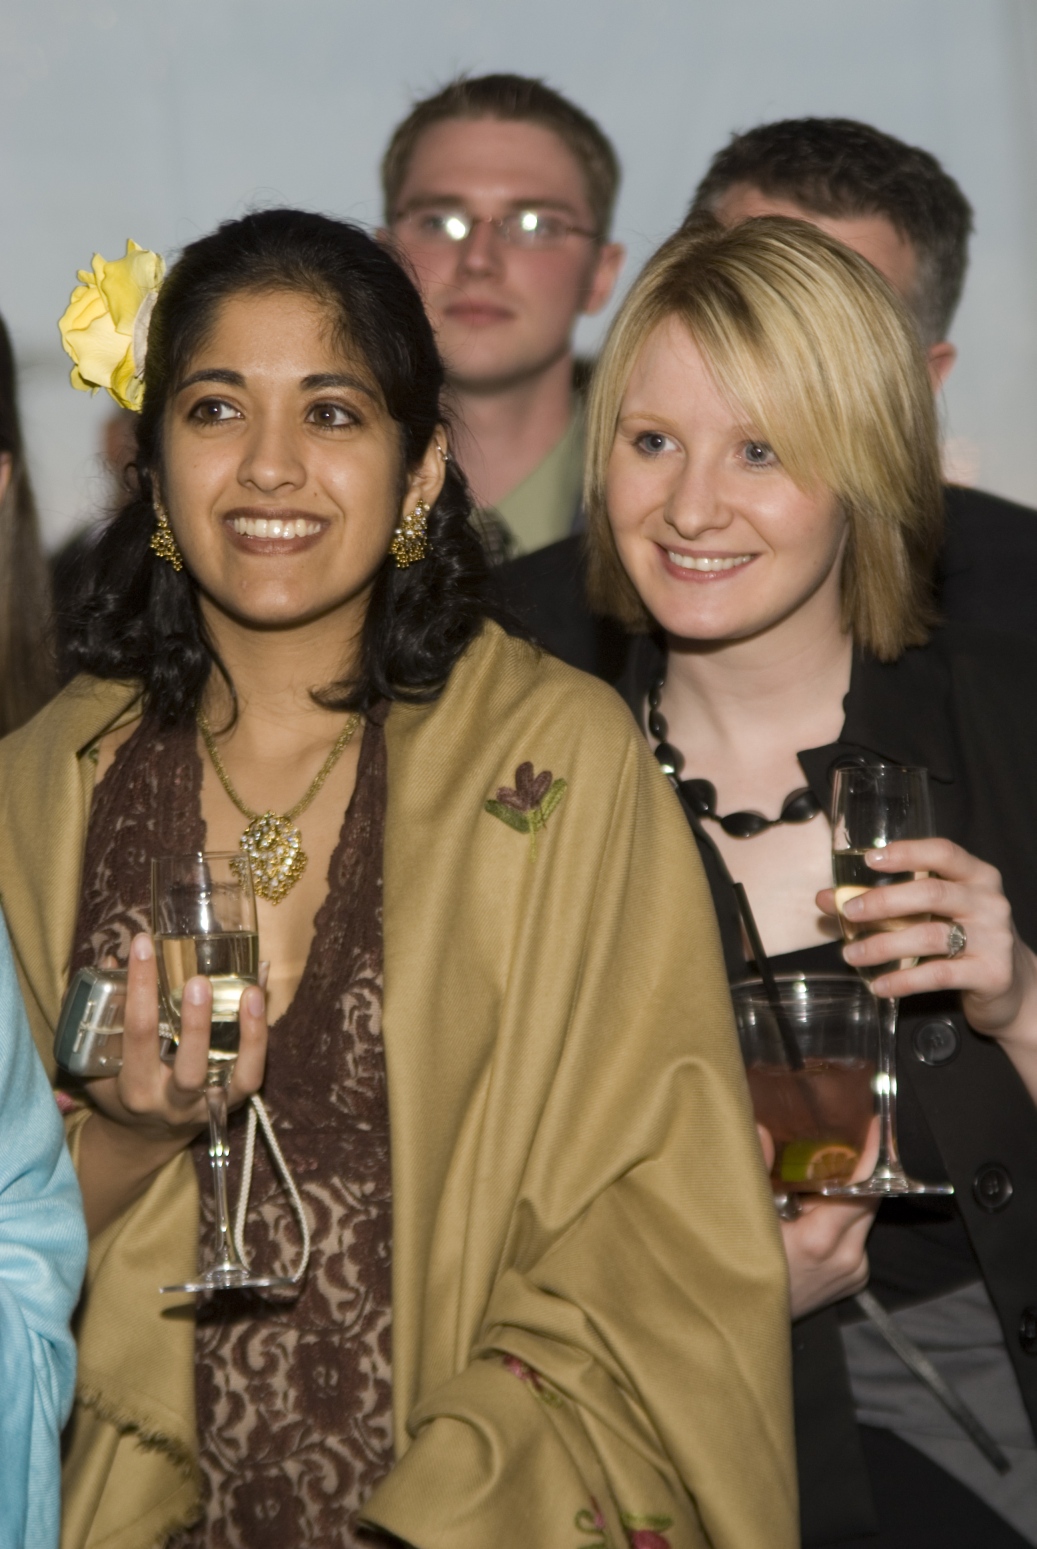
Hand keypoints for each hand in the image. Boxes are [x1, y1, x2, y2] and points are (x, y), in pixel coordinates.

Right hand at [87, 931, 266, 1151]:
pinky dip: (261, 1034)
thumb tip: (113, 961)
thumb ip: (104, 1015)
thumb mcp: (100, 1061)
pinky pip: (254, 1071)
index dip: (140, 988)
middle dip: (195, 1024)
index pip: (137, 1035)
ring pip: (234, 1075)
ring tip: (250, 991)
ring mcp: (208, 1104)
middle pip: (189, 1067)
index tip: (143, 944)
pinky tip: (260, 994)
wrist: (145, 1137)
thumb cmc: (120, 1090)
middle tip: (197, 981)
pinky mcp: (234, 1102)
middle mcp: (172, 1101)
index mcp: (134, 1089)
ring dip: (246, 1032)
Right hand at [758, 1119, 879, 1318]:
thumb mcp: (741, 1217)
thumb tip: (764, 1130)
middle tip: (833, 1141)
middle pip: (866, 1198)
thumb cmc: (736, 1268)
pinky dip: (840, 1217)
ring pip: (861, 1215)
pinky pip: (854, 1235)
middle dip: (852, 1170)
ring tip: (814, 1178)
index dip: (868, 1155)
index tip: (872, 1125)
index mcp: (822, 1239)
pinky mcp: (853, 1280)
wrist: (739, 1322)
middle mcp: (847, 1257)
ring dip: (844, 1194)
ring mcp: (853, 1272)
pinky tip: (811, 1213)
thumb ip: (756, 1170)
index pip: (862, 1188)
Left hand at [818, 838, 1036, 1040]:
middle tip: (848, 911)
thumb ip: (886, 903)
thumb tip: (828, 899)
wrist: (1010, 986)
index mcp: (977, 876)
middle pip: (932, 893)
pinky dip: (903, 980)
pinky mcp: (991, 973)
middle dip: (884, 901)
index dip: (906, 853)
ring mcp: (994, 938)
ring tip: (851, 954)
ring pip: (931, 936)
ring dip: (884, 945)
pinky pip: (939, 974)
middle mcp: (989, 901)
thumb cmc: (962, 940)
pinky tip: (879, 985)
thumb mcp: (932, 914)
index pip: (943, 852)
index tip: (869, 860)